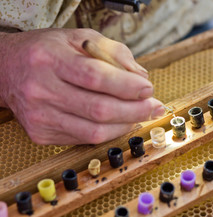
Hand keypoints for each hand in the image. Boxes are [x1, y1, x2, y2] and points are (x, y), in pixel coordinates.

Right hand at [0, 28, 164, 144]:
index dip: (127, 87)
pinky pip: (84, 139)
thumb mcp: (79, 38)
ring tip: (142, 115)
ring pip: (94, 131)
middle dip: (135, 111)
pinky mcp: (41, 134)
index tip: (148, 89)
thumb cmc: (48, 51)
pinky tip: (120, 122)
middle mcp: (41, 90)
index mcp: (50, 59)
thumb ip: (113, 51)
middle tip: (154, 107)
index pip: (96, 77)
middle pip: (98, 109)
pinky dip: (109, 132)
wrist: (7, 70)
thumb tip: (141, 77)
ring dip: (125, 125)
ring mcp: (40, 116)